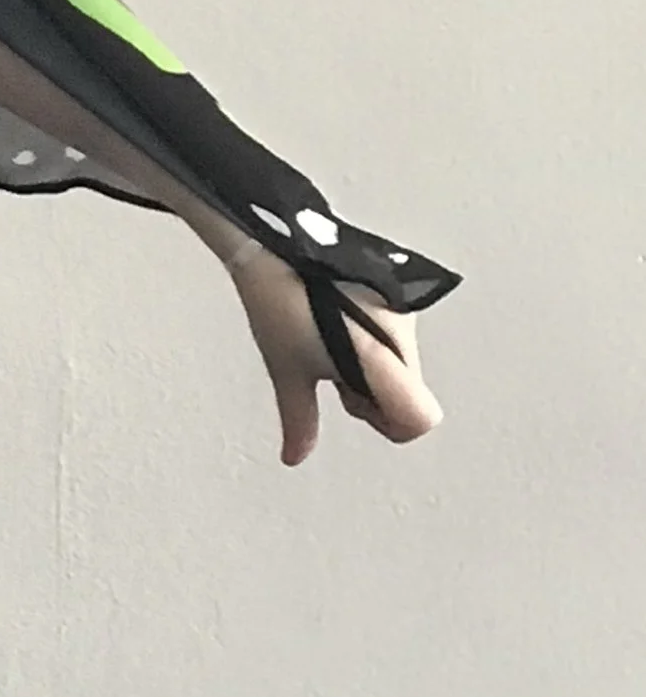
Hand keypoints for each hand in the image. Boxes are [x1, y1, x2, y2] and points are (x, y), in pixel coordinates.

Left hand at [227, 243, 442, 465]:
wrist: (275, 241)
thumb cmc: (281, 299)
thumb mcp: (286, 368)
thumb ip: (299, 417)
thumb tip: (296, 455)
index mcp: (380, 356)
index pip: (420, 418)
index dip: (386, 424)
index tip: (350, 403)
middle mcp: (404, 334)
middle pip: (407, 397)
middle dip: (369, 396)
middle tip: (328, 372)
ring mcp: (404, 312)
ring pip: (401, 370)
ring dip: (369, 371)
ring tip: (327, 340)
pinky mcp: (398, 294)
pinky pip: (395, 340)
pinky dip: (372, 345)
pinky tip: (337, 324)